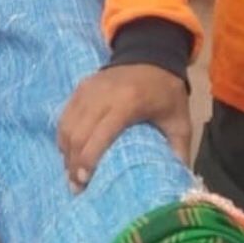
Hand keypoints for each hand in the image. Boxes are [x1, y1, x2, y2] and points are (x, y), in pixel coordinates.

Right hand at [58, 64, 190, 190]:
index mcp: (129, 101)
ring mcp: (89, 88)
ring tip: (70, 173)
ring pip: (68, 124)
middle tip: (75, 187)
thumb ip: (179, 151)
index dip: (88, 159)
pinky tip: (67, 152)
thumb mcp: (180, 121)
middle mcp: (103, 94)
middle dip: (73, 162)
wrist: (152, 55)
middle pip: (79, 132)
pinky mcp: (82, 87)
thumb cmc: (166, 93)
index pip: (101, 133)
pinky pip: (66, 114)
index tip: (84, 182)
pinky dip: (64, 135)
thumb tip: (176, 184)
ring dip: (66, 151)